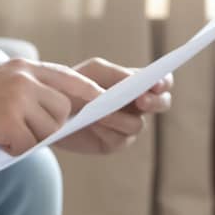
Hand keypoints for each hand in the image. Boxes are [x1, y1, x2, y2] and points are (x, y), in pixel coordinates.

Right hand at [0, 58, 104, 154]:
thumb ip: (27, 89)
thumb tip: (58, 112)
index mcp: (23, 68)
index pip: (69, 77)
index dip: (89, 91)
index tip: (103, 102)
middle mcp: (24, 79)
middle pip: (63, 110)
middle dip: (50, 127)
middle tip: (22, 132)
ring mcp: (17, 99)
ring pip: (47, 130)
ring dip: (29, 140)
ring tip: (2, 134)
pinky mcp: (8, 121)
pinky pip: (28, 145)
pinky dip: (14, 149)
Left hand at [54, 58, 173, 155]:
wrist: (50, 107)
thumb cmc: (75, 83)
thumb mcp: (95, 71)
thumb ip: (117, 74)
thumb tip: (136, 81)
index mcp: (137, 84)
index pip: (162, 82)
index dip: (163, 82)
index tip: (156, 84)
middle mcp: (137, 106)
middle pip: (162, 104)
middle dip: (155, 102)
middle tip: (141, 101)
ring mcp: (126, 126)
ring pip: (138, 125)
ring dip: (120, 118)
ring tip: (101, 112)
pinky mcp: (112, 143)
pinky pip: (120, 139)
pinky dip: (107, 129)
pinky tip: (93, 122)